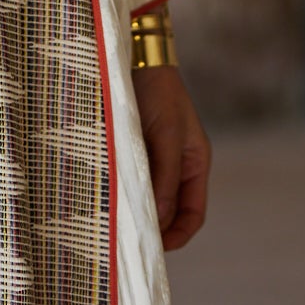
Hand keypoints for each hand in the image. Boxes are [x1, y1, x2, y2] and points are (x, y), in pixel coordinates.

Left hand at [131, 64, 209, 251]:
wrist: (135, 55)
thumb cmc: (157, 92)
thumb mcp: (165, 134)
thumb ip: (165, 176)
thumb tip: (160, 218)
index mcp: (196, 163)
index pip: (193, 213)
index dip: (178, 235)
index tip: (157, 248)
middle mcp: (177, 165)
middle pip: (169, 210)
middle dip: (154, 226)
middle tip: (129, 239)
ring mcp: (154, 157)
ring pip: (148, 196)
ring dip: (135, 208)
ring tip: (116, 221)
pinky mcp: (132, 148)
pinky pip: (131, 179)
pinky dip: (123, 190)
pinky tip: (108, 196)